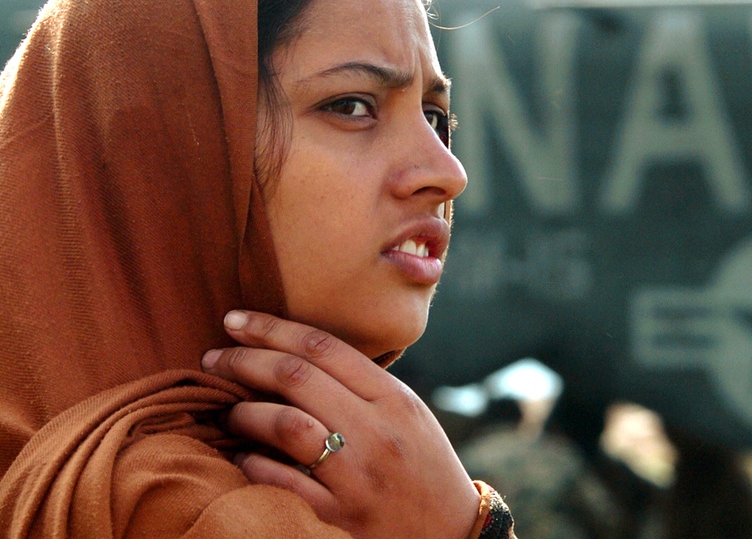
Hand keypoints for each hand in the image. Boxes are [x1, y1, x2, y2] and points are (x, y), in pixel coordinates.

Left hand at [201, 310, 480, 538]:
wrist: (452, 535)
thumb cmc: (423, 467)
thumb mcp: (407, 415)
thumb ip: (362, 385)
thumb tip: (296, 356)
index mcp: (393, 399)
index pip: (323, 347)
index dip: (272, 327)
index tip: (236, 319)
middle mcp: (376, 431)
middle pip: (296, 377)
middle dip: (244, 360)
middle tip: (212, 357)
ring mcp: (356, 476)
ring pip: (285, 424)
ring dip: (243, 412)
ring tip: (227, 410)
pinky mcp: (338, 517)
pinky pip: (280, 481)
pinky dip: (252, 463)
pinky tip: (240, 457)